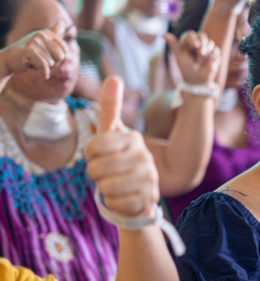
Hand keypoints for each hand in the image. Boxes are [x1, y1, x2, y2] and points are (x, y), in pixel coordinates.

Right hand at [0, 20, 67, 79]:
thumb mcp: (42, 42)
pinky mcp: (28, 51)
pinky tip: (44, 75)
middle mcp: (41, 35)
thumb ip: (53, 34)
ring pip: (52, 63)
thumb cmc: (29, 52)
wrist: (9, 59)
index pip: (65, 50)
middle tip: (40, 61)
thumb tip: (62, 22)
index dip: (57, 57)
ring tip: (34, 62)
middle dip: (53, 63)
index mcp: (46, 32)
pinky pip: (44, 66)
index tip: (46, 56)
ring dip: (45, 67)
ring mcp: (34, 42)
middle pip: (61, 56)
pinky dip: (44, 72)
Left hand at [85, 76, 159, 218]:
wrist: (140, 193)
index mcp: (133, 138)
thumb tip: (114, 77)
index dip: (90, 154)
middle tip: (106, 173)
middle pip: (97, 168)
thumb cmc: (120, 160)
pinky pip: (116, 202)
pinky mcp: (148, 199)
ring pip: (106, 187)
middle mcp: (144, 157)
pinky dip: (114, 203)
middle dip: (95, 174)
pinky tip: (123, 197)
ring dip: (105, 189)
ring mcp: (149, 178)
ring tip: (115, 185)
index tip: (98, 156)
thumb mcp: (113, 134)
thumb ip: (110, 107)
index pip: (94, 146)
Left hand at [165, 31, 220, 86]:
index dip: (193, 39)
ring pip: (211, 43)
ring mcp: (207, 47)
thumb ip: (173, 45)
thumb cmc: (186, 69)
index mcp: (187, 42)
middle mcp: (198, 42)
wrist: (197, 80)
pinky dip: (212, 58)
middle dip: (202, 45)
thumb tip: (163, 34)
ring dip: (206, 54)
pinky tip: (207, 64)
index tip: (195, 46)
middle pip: (202, 36)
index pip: (191, 34)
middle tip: (200, 54)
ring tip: (200, 62)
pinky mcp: (215, 53)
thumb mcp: (179, 57)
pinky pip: (216, 51)